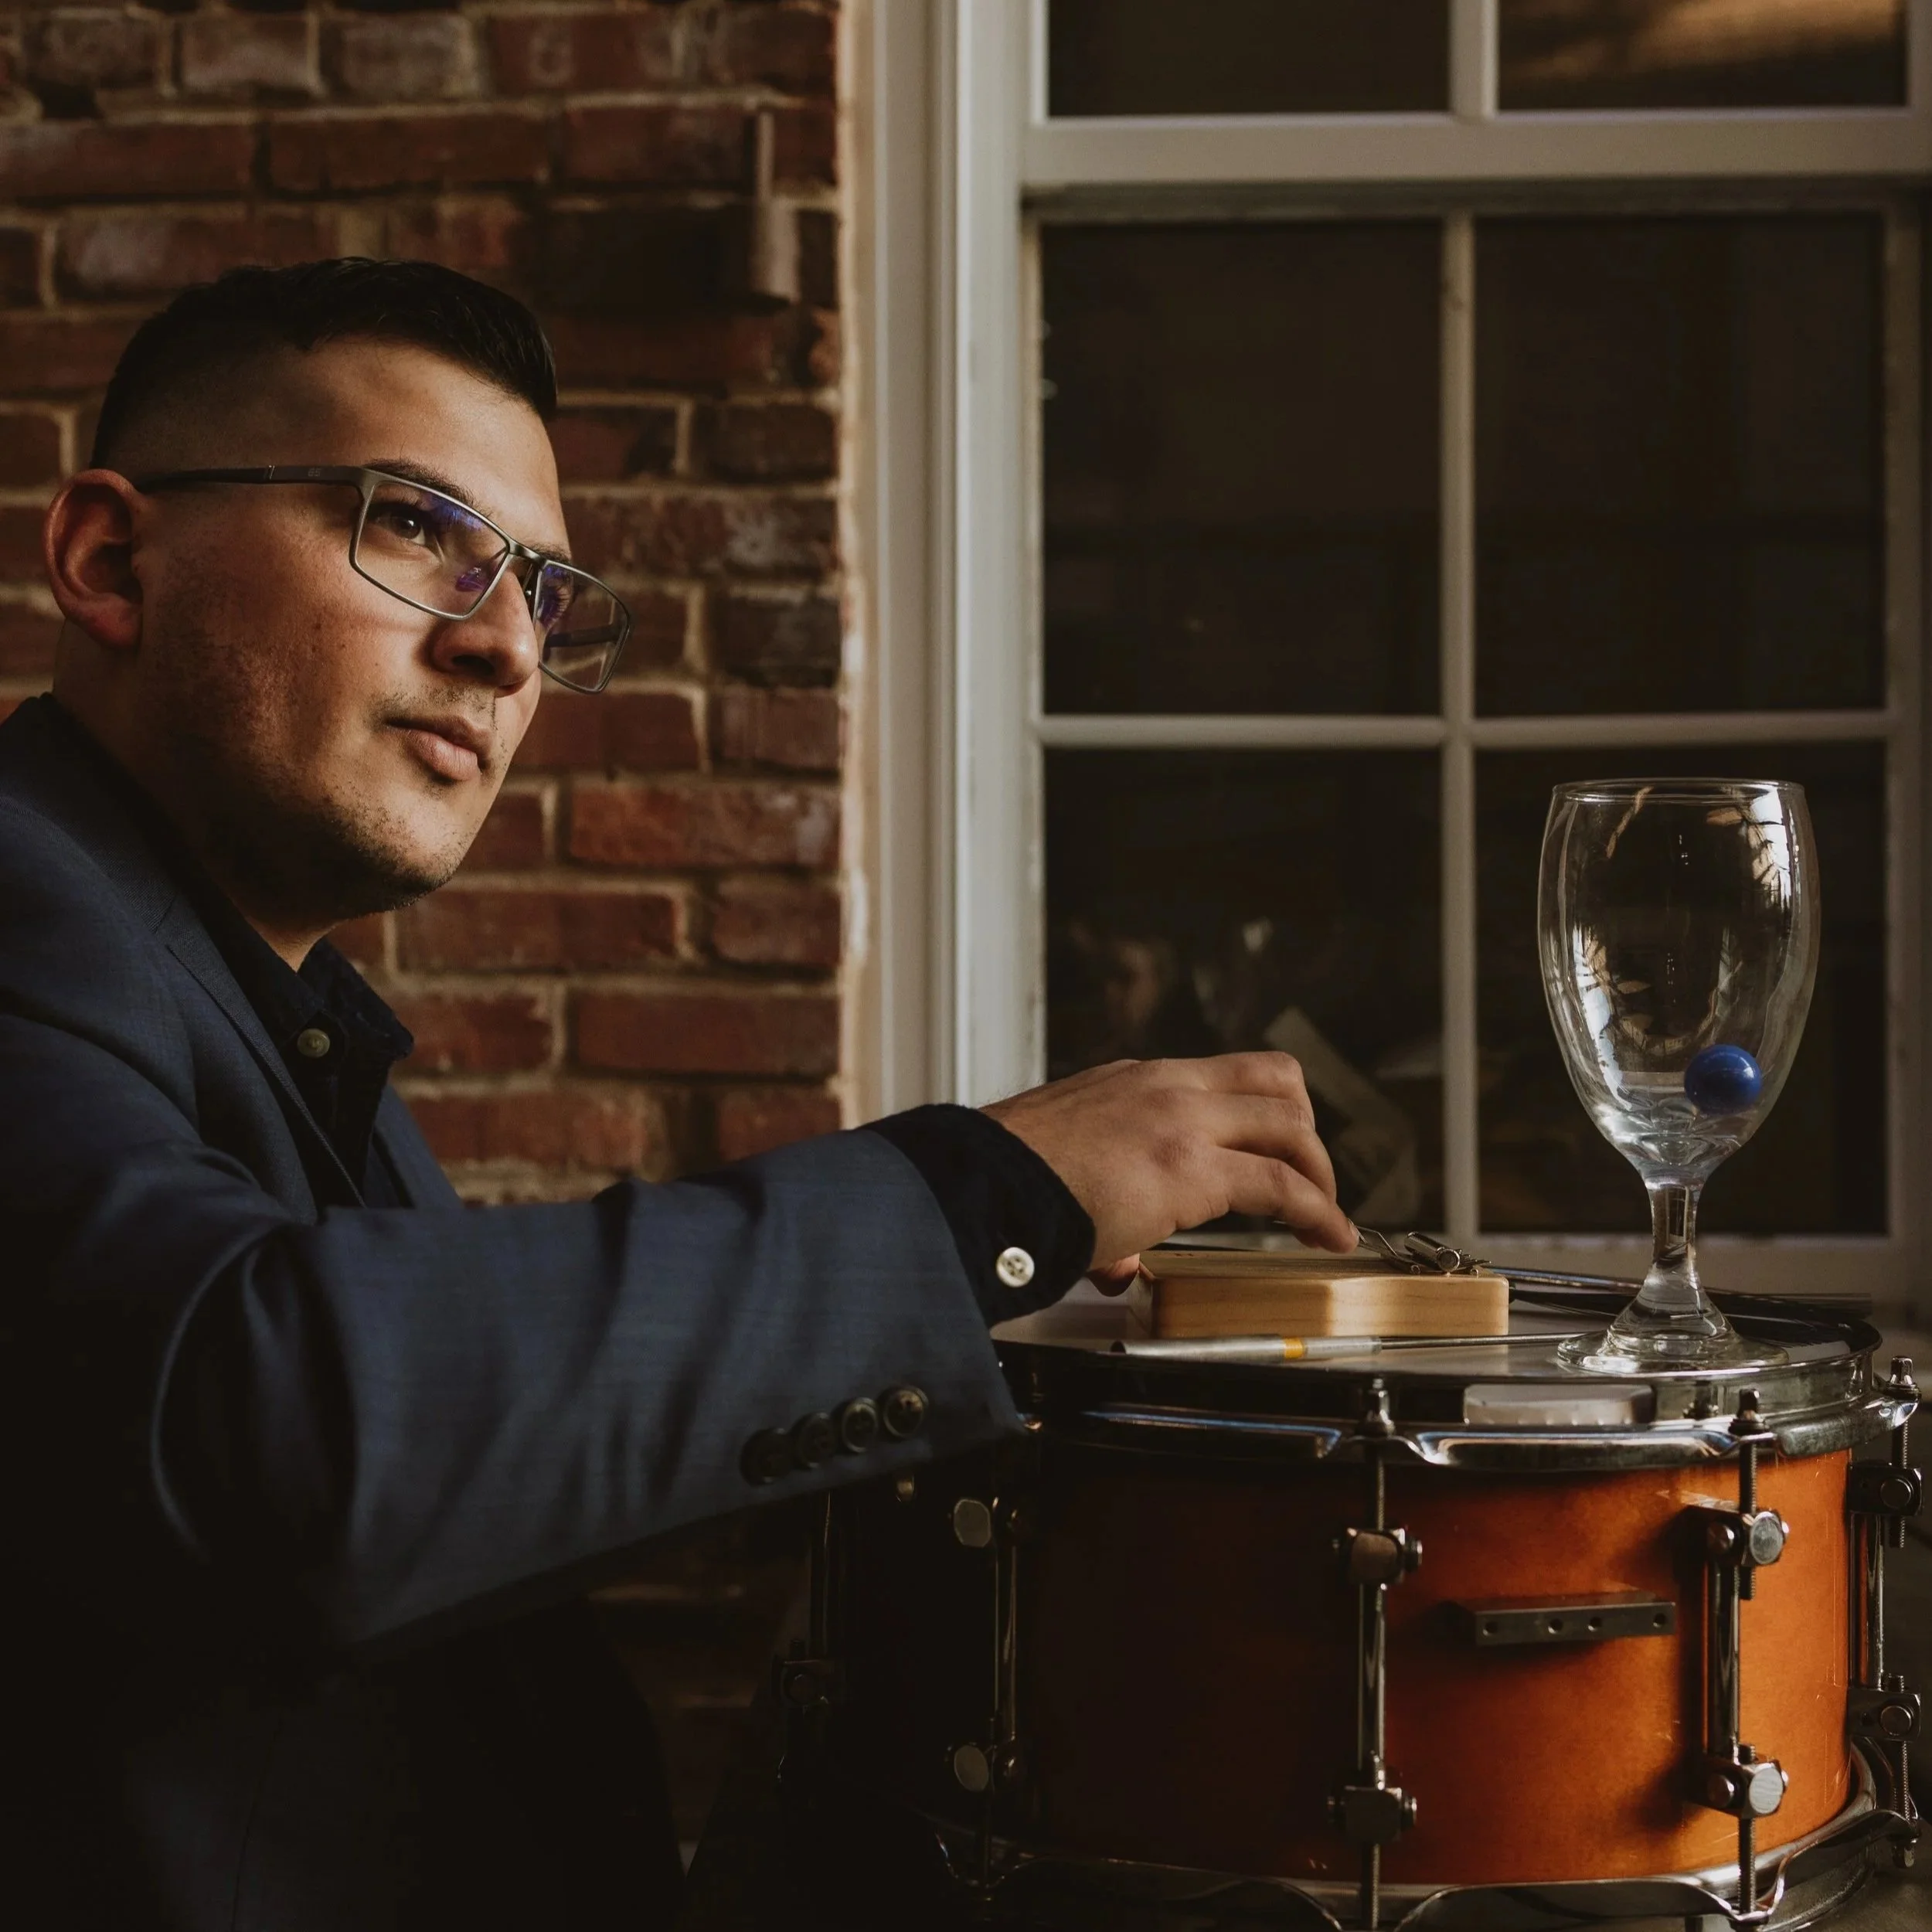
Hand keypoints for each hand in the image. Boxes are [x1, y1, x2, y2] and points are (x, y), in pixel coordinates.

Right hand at [981, 1053, 1354, 1289]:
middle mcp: (1165, 1086)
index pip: (1222, 1077)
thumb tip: (1119, 1261)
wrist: (982, 1186)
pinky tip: (1329, 1237)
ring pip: (1290, 1124)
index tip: (1276, 1151)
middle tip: (1309, 1181)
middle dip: (1304, 1134)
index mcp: (1133, 1080)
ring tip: (1325, 1216)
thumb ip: (1104, 1211)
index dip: (1264, 1114)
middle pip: (1276, 1082)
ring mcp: (1182, 1119)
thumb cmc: (1005, 1181)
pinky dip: (1318, 1212)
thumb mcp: (1064, 1170)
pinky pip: (1281, 1185)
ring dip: (1318, 1171)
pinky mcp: (1192, 1166)